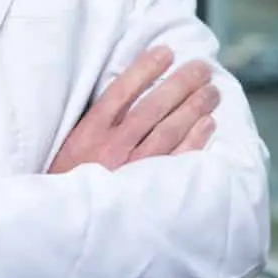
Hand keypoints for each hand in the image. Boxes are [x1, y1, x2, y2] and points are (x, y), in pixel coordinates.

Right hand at [48, 46, 218, 174]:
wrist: (65, 224)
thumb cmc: (65, 182)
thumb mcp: (66, 146)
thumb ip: (91, 123)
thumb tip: (123, 94)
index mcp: (89, 132)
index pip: (122, 91)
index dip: (145, 69)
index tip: (166, 52)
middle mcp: (113, 147)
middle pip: (153, 107)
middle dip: (180, 84)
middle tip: (201, 68)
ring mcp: (133, 168)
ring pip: (170, 130)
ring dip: (194, 107)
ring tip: (212, 91)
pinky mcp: (148, 190)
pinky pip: (178, 160)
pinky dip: (195, 140)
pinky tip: (208, 123)